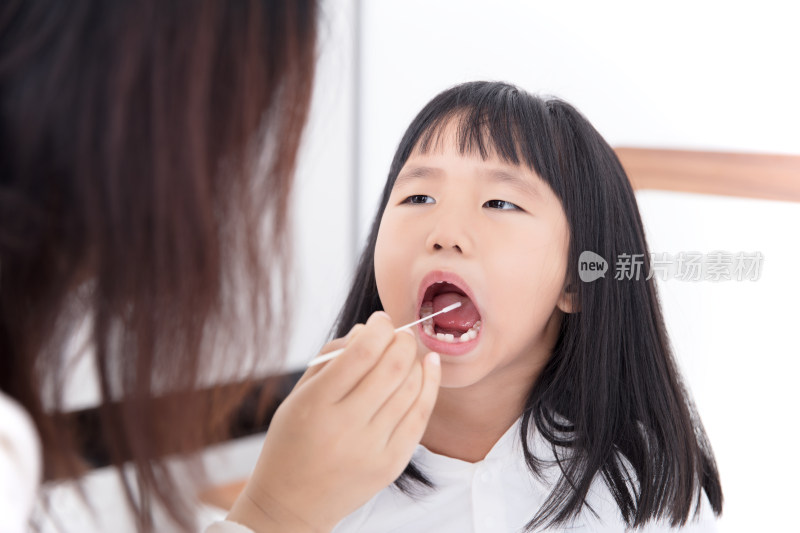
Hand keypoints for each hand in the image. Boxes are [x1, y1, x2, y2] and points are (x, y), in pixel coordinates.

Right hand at [227, 311, 440, 531]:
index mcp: (316, 404)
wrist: (292, 504)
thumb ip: (331, 357)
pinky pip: (420, 417)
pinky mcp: (391, 464)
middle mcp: (346, 426)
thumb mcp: (299, 395)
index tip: (381, 319)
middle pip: (393, 367)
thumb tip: (369, 330)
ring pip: (410, 389)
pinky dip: (429, 386)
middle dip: (403, 340)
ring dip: (416, 360)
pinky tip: (429, 367)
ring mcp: (372, 448)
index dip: (380, 327)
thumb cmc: (292, 441)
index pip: (362, 352)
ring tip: (411, 350)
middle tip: (401, 332)